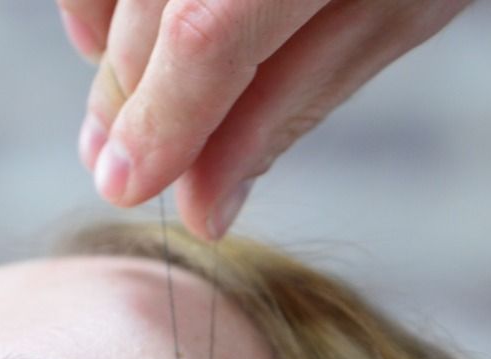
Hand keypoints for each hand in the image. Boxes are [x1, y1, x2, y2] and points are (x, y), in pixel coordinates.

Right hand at [58, 0, 470, 237]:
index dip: (163, 119)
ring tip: (126, 112)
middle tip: (120, 169)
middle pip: (151, 15)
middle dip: (130, 104)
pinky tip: (110, 37)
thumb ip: (289, 105)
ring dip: (111, 57)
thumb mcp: (393, 11)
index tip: (127, 188)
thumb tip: (202, 205)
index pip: (208, 33)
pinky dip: (97, 2)